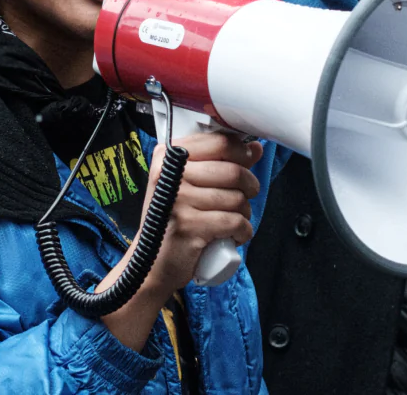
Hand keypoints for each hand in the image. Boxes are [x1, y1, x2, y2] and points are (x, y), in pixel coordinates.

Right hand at [100, 133, 261, 349]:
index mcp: (168, 157)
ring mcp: (179, 200)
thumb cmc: (172, 219)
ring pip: (237, 198)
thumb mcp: (187, 184)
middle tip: (245, 197)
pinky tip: (234, 235)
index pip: (219, 142)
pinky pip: (235, 222)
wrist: (149, 262)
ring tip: (234, 220)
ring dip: (245, 213)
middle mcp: (170, 174)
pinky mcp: (190, 227)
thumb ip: (218, 163)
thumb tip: (256, 148)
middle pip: (233, 171)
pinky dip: (243, 232)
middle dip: (249, 186)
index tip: (247, 161)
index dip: (242, 151)